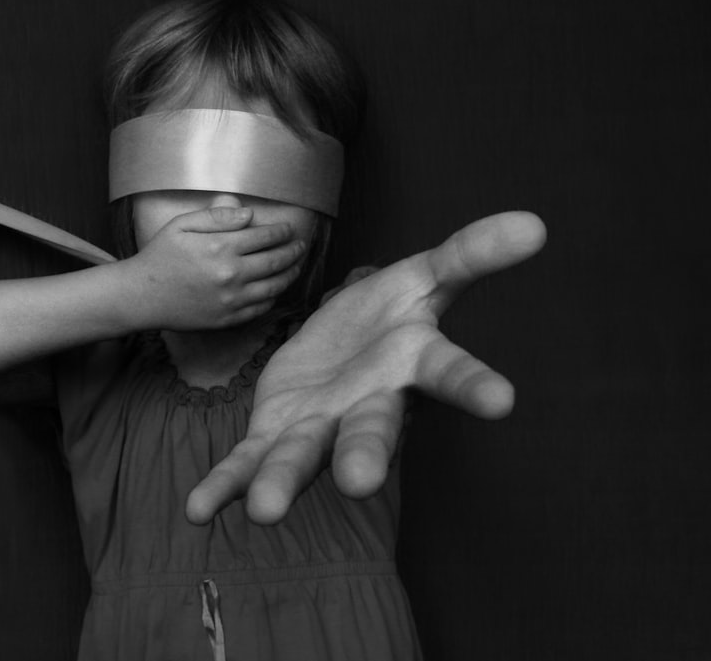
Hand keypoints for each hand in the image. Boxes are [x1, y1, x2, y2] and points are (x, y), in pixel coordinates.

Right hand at [123, 206, 306, 330]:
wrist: (142, 296)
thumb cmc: (160, 255)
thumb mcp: (182, 225)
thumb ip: (217, 216)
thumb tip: (249, 215)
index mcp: (220, 247)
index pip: (265, 236)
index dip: (282, 231)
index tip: (290, 229)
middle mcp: (231, 274)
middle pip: (276, 261)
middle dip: (294, 251)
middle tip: (302, 245)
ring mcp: (231, 300)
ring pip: (274, 286)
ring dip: (290, 274)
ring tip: (296, 266)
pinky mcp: (228, 319)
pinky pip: (261, 308)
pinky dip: (274, 297)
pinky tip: (276, 288)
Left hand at [186, 211, 546, 524]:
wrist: (342, 337)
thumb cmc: (390, 311)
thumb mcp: (424, 275)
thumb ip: (471, 254)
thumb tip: (535, 222)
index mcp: (411, 364)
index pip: (448, 371)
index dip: (473, 384)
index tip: (502, 400)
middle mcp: (370, 406)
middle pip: (370, 431)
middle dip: (364, 454)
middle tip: (360, 483)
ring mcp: (322, 426)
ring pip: (304, 456)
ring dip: (282, 483)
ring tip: (263, 512)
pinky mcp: (277, 432)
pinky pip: (249, 460)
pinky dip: (225, 484)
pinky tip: (199, 511)